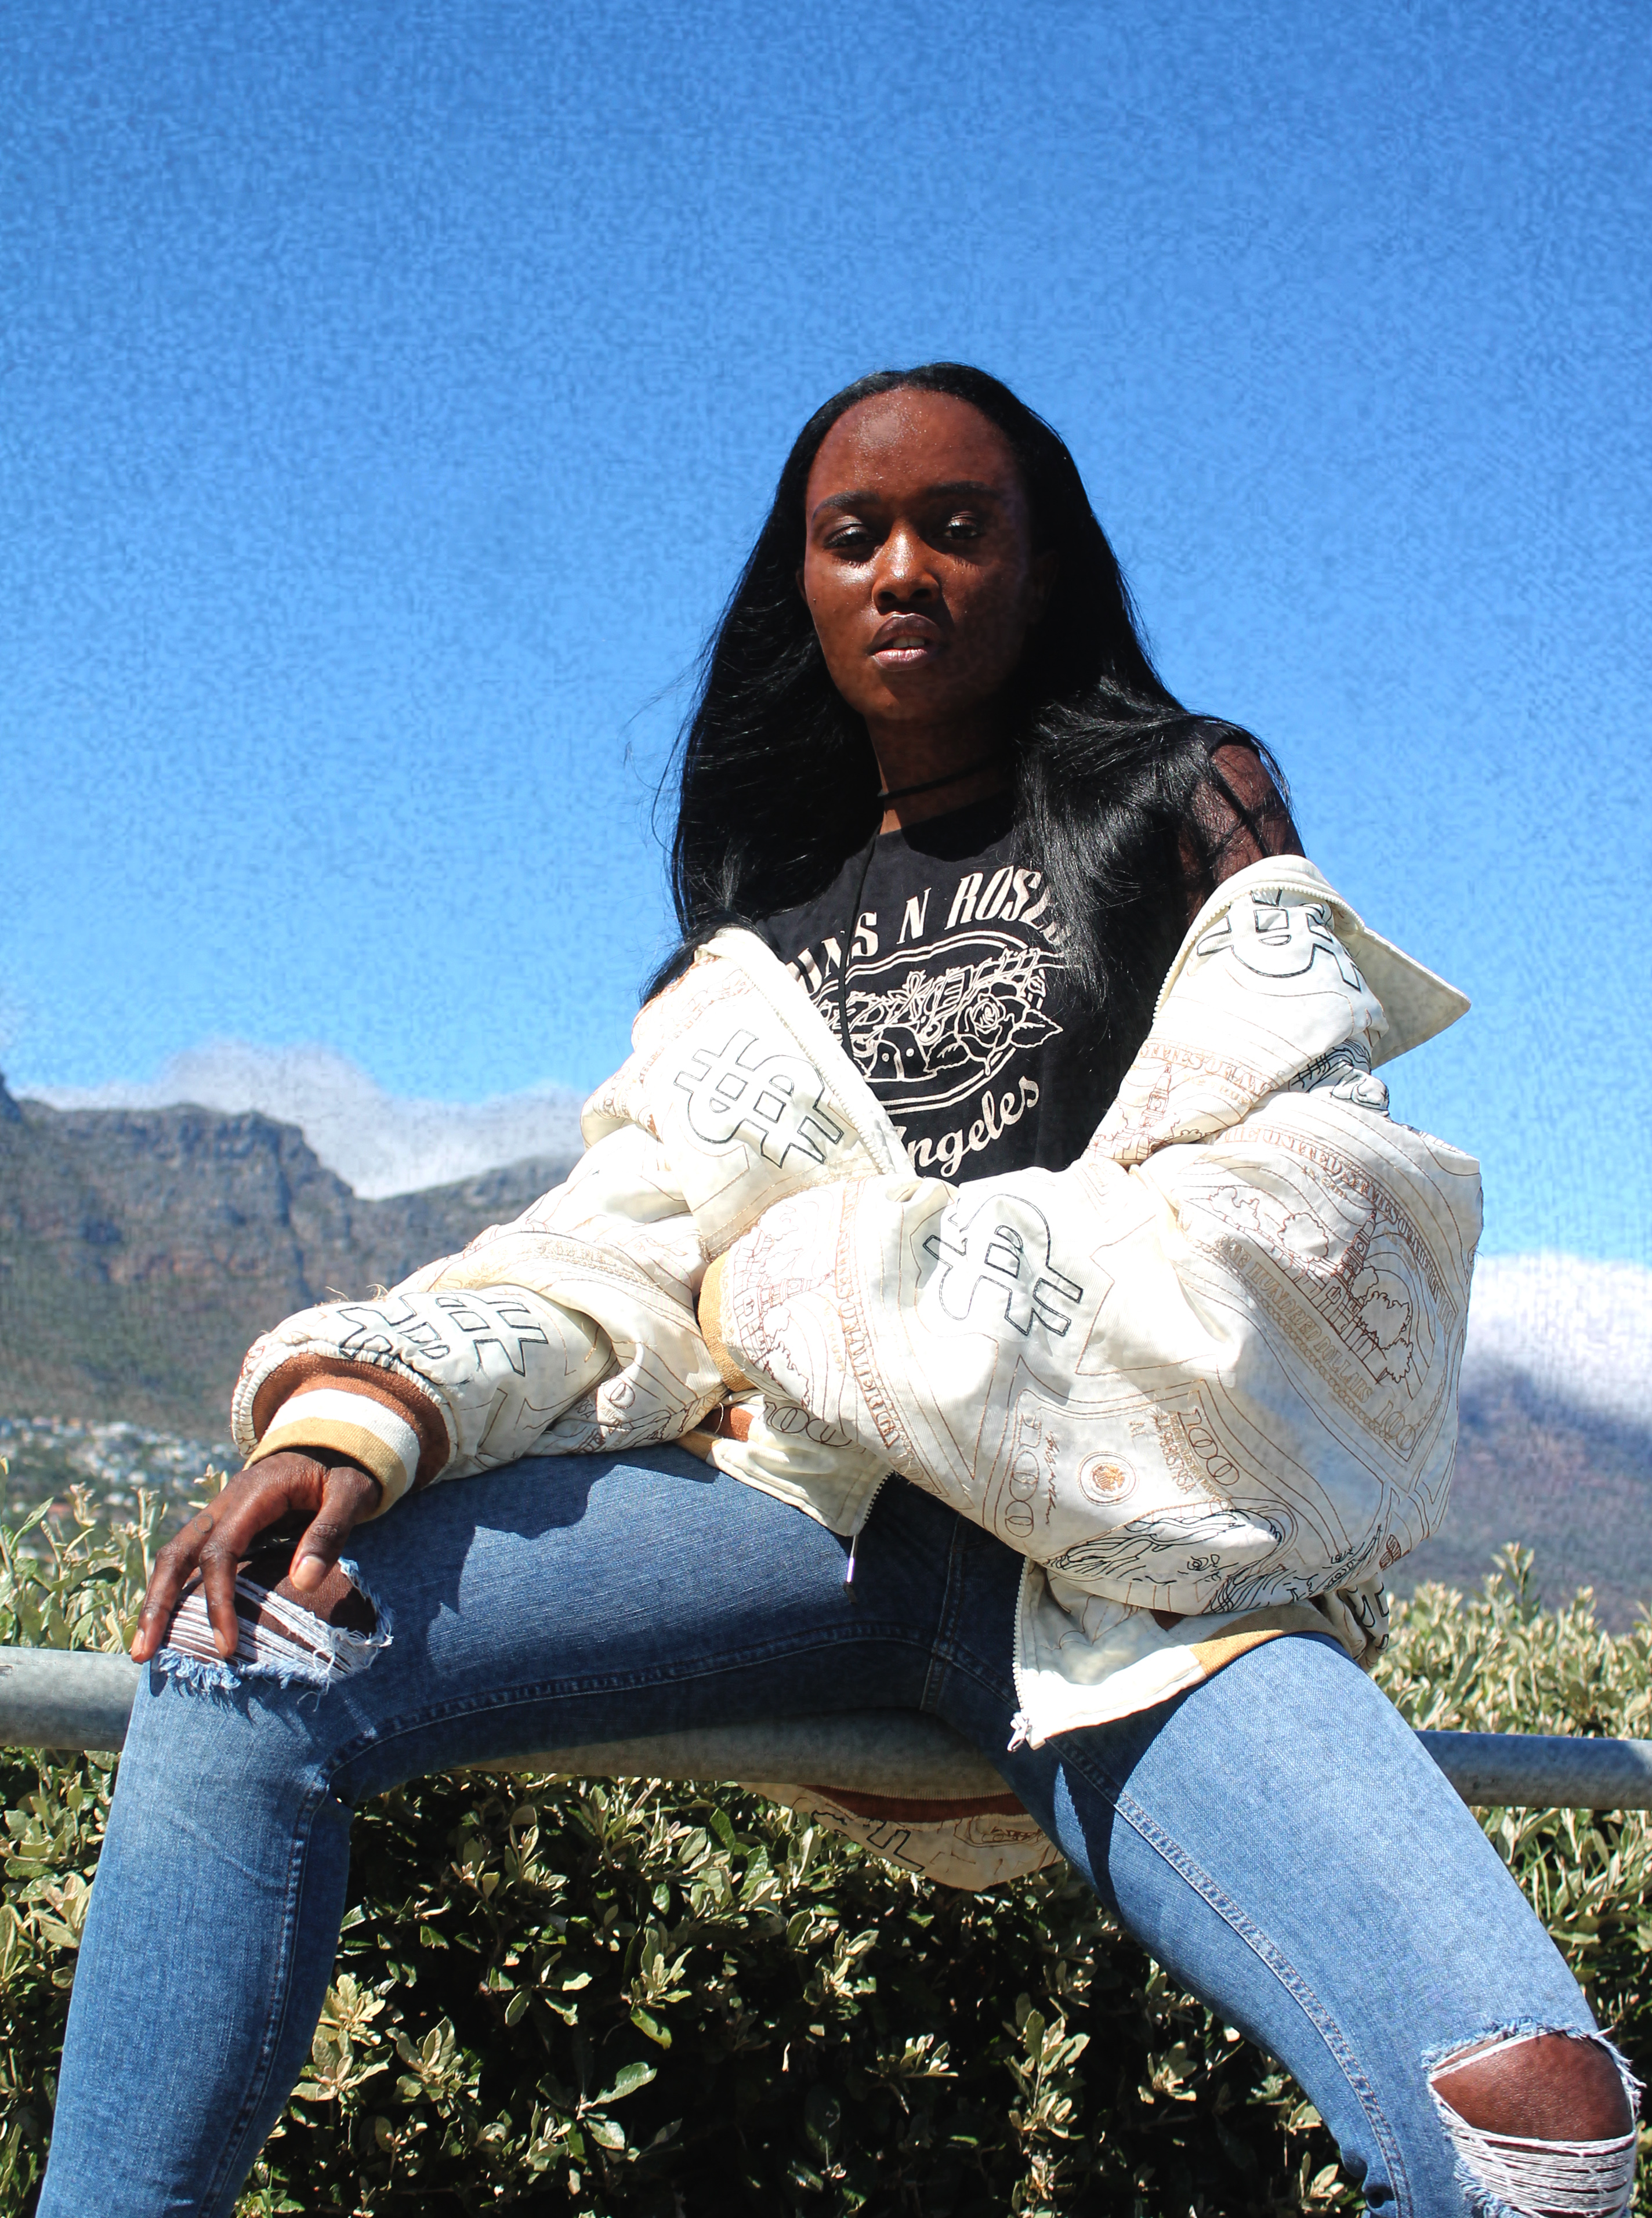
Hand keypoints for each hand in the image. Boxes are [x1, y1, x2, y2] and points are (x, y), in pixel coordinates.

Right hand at [131, 1452, 383, 1663]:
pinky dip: (174, 1589)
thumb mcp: (351, 1493)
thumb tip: (304, 1581)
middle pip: (176, 1553)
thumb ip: (331, 1531)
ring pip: (174, 1555)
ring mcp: (219, 1513)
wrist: (333, 1440)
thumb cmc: (346, 1470)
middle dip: (157, 1603)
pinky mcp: (222, 1526)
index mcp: (254, 1494)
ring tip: (142, 1650)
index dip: (218, 1600)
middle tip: (142, 1655)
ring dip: (156, 1600)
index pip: (221, 1552)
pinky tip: (170, 1623)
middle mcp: (225, 1503)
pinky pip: (188, 1558)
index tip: (225, 1645)